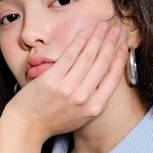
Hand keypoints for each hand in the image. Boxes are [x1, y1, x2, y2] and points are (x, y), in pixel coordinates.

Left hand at [3, 21, 128, 142]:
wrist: (28, 127)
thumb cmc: (53, 121)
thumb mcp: (81, 117)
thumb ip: (94, 100)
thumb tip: (105, 78)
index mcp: (94, 107)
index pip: (112, 77)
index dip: (120, 58)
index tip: (124, 46)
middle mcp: (84, 97)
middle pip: (102, 63)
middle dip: (111, 43)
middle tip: (116, 30)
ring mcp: (68, 88)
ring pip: (88, 56)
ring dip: (97, 37)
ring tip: (103, 26)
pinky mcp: (53, 79)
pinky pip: (70, 55)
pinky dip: (79, 41)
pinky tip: (85, 32)